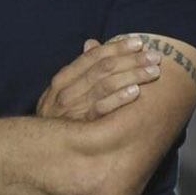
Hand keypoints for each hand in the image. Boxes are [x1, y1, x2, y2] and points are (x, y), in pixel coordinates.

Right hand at [36, 35, 162, 120]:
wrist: (40, 152)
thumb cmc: (57, 119)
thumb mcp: (62, 92)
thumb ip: (79, 70)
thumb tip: (91, 43)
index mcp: (62, 80)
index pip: (92, 57)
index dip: (116, 47)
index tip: (138, 42)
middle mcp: (66, 91)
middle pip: (103, 68)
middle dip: (131, 60)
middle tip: (154, 56)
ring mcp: (73, 109)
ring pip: (105, 85)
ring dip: (132, 75)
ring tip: (153, 71)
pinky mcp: (81, 127)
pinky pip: (102, 109)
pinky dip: (119, 98)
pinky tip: (135, 92)